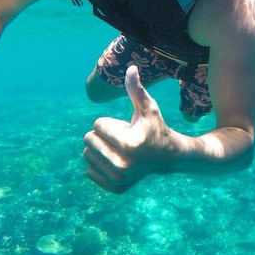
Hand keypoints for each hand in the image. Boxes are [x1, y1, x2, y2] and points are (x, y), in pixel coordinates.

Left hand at [83, 65, 178, 193]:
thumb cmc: (156, 128)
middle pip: (88, 140)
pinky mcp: (114, 187)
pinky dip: (99, 164)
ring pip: (87, 155)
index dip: (110, 122)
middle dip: (101, 135)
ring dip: (99, 149)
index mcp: (129, 144)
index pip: (97, 125)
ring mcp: (118, 178)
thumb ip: (136, 90)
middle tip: (120, 138)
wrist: (167, 158)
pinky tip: (116, 161)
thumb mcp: (148, 108)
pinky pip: (89, 170)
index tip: (126, 127)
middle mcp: (123, 164)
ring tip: (119, 149)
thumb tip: (130, 67)